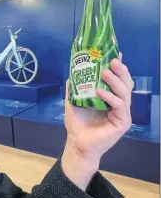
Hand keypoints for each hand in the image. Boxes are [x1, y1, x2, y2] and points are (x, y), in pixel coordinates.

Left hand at [62, 53, 133, 189]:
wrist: (76, 143)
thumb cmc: (77, 123)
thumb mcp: (74, 101)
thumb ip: (75, 87)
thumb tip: (72, 71)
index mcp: (110, 98)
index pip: (117, 80)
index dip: (118, 67)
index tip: (115, 53)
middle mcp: (119, 104)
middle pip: (125, 83)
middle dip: (120, 70)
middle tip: (113, 60)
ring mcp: (122, 113)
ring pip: (124, 93)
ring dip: (115, 81)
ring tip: (105, 71)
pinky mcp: (122, 122)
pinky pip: (119, 106)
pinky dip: (110, 97)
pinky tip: (100, 91)